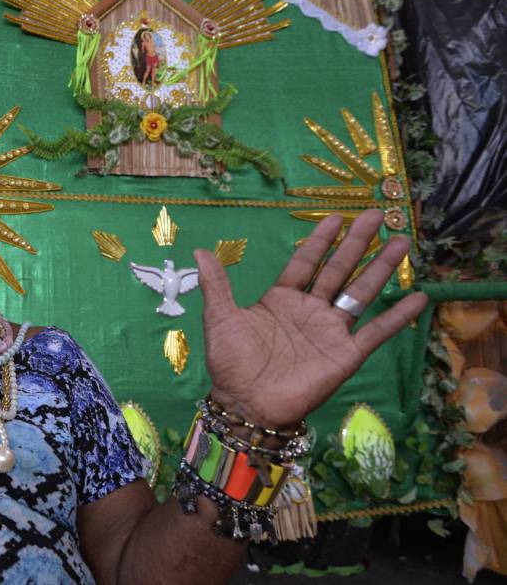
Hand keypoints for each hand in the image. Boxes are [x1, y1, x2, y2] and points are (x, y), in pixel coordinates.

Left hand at [195, 209, 428, 428]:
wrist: (246, 404)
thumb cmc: (230, 363)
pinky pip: (376, 331)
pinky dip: (398, 316)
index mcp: (281, 299)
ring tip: (403, 242)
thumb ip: (217, 285)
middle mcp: (309, 310)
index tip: (336, 216)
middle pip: (339, 269)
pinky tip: (418, 297)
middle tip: (377, 214)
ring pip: (361, 292)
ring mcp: (330, 331)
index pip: (306, 262)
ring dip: (381, 267)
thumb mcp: (220, 318)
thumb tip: (200, 250)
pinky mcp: (346, 354)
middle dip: (357, 242)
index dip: (320, 240)